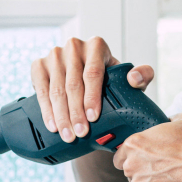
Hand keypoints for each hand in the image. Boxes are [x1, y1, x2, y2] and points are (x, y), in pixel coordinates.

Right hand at [31, 37, 154, 141]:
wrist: (85, 78)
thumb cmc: (110, 79)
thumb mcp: (127, 77)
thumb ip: (143, 76)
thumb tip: (134, 79)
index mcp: (97, 46)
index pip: (93, 72)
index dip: (92, 96)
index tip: (93, 118)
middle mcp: (74, 46)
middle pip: (73, 84)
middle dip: (76, 112)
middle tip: (80, 133)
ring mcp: (54, 54)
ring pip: (56, 90)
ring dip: (61, 115)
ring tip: (68, 135)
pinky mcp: (39, 65)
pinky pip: (40, 90)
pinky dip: (46, 110)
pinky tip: (52, 125)